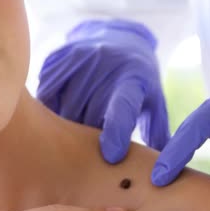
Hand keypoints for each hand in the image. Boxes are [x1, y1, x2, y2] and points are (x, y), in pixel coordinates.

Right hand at [38, 19, 169, 162]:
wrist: (115, 36)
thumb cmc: (137, 79)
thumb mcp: (154, 100)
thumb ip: (157, 132)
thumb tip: (162, 173)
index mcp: (132, 78)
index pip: (122, 107)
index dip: (116, 132)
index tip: (111, 157)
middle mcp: (104, 65)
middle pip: (88, 113)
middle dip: (87, 137)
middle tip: (88, 153)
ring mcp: (78, 60)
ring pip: (63, 108)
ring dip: (65, 128)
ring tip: (71, 138)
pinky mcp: (57, 58)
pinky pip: (46, 95)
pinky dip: (49, 111)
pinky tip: (57, 117)